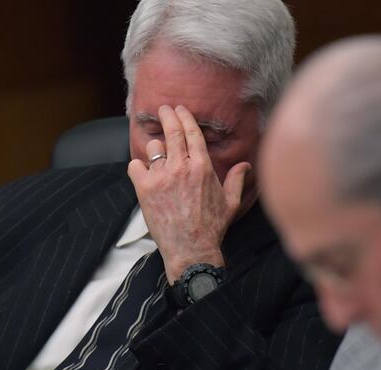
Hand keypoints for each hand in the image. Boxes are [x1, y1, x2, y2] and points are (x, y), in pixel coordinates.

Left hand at [127, 105, 250, 281]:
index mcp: (202, 166)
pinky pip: (135, 166)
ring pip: (153, 148)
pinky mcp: (144, 188)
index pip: (191, 132)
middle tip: (163, 109)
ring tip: (157, 154)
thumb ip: (237, 180)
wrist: (191, 248)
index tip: (179, 110)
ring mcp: (161, 176)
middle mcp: (181, 167)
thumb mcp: (231, 202)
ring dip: (154, 149)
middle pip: (171, 132)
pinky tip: (142, 172)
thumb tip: (245, 165)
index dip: (184, 117)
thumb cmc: (212, 227)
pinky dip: (137, 167)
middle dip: (166, 116)